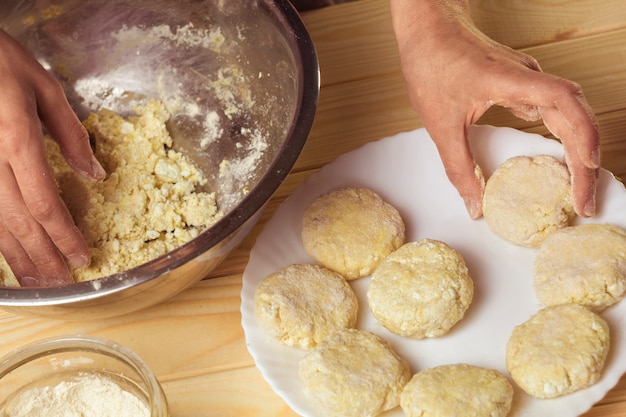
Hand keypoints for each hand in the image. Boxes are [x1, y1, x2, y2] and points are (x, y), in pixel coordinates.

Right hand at [0, 29, 104, 286]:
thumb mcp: (44, 86)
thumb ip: (70, 133)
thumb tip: (95, 174)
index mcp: (16, 137)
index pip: (43, 201)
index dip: (62, 234)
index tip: (81, 255)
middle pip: (18, 219)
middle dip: (42, 256)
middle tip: (62, 283)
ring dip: (16, 255)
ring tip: (37, 281)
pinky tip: (6, 254)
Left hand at [389, 0, 599, 218]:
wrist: (427, 28)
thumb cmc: (432, 64)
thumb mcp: (440, 124)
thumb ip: (459, 167)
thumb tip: (474, 206)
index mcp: (513, 80)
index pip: (565, 102)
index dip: (582, 133)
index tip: (586, 165)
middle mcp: (528, 77)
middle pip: (575, 115)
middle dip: (584, 160)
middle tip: (583, 201)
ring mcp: (527, 79)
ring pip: (567, 114)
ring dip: (576, 149)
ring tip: (578, 187)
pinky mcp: (521, 84)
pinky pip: (552, 110)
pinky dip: (561, 137)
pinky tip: (559, 160)